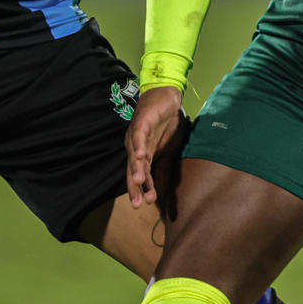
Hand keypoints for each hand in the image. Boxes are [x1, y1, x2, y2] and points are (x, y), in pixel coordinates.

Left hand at [125, 86, 184, 208]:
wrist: (167, 99)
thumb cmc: (166, 125)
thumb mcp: (169, 153)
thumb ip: (164, 171)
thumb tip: (163, 191)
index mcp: (143, 156)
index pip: (140, 176)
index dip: (141, 190)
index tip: (144, 205)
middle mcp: (136, 148)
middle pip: (133, 169)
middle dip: (135, 186)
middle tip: (137, 202)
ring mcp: (137, 135)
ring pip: (135, 155)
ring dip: (136, 168)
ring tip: (138, 181)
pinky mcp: (141, 122)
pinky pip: (139, 135)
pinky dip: (139, 145)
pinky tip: (141, 155)